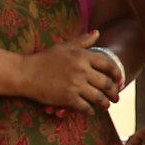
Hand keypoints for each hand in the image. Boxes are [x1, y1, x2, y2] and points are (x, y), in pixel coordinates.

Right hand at [1, 31, 118, 111]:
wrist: (25, 73)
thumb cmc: (43, 59)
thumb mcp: (64, 46)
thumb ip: (83, 41)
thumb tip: (97, 33)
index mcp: (83, 56)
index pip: (108, 65)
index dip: (117, 74)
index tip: (119, 81)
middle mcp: (82, 70)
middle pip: (106, 83)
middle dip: (114, 93)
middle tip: (116, 98)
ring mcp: (75, 85)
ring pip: (98, 97)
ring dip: (105, 104)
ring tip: (105, 106)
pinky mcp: (67, 98)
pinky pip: (85, 107)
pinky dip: (89, 111)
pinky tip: (90, 112)